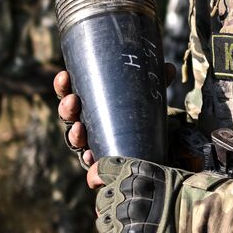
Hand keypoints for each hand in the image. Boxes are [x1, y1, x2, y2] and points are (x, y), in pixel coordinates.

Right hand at [55, 65, 179, 189]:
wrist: (149, 148)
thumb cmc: (138, 118)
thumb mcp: (144, 99)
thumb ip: (155, 84)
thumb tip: (168, 68)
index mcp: (90, 104)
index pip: (70, 93)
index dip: (63, 86)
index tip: (64, 76)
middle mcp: (86, 124)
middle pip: (69, 116)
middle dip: (67, 108)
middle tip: (73, 101)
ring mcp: (90, 144)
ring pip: (75, 139)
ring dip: (74, 133)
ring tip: (80, 128)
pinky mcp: (100, 163)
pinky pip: (90, 164)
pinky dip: (89, 161)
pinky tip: (91, 156)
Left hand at [94, 156, 187, 232]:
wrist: (198, 220)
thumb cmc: (186, 195)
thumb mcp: (162, 174)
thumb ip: (138, 176)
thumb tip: (123, 182)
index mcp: (129, 173)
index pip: (100, 170)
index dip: (96, 176)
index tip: (96, 182)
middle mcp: (121, 194)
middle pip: (101, 199)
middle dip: (108, 205)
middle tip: (123, 212)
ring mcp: (120, 219)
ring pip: (102, 223)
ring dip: (111, 226)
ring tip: (127, 229)